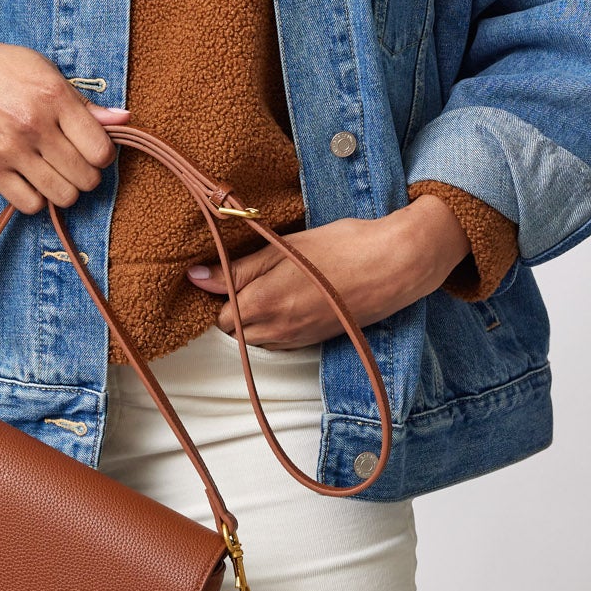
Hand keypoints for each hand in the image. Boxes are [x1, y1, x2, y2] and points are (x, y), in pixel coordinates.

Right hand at [0, 25, 129, 212]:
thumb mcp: (40, 69)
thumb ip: (81, 100)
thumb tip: (123, 120)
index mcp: (53, 95)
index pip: (101, 149)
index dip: (102, 155)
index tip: (91, 149)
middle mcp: (34, 124)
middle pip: (86, 178)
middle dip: (86, 174)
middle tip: (72, 162)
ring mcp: (10, 149)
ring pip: (62, 196)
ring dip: (64, 190)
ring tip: (53, 173)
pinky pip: (29, 204)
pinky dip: (35, 198)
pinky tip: (29, 180)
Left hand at [185, 194, 471, 348]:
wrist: (394, 264)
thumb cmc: (339, 247)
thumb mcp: (281, 249)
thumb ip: (236, 269)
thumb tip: (195, 278)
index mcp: (262, 303)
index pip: (219, 314)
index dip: (220, 293)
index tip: (227, 273)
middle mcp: (277, 329)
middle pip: (235, 331)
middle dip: (234, 308)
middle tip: (249, 277)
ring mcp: (298, 339)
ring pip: (257, 339)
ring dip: (254, 319)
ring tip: (269, 287)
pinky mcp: (315, 341)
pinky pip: (280, 343)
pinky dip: (274, 327)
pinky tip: (288, 301)